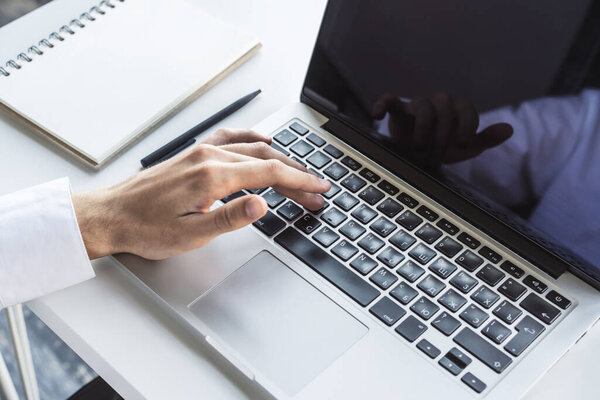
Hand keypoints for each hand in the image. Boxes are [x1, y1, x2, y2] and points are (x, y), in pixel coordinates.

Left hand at [72, 128, 330, 259]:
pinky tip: (262, 141)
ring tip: (298, 173)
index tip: (318, 190)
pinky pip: (230, 138)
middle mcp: (208, 157)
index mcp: (211, 177)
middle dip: (296, 175)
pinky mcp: (193, 153)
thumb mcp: (190, 235)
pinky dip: (253, 139)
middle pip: (265, 159)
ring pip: (252, 148)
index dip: (299, 182)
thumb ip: (230, 218)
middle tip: (314, 193)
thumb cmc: (146, 228)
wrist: (111, 216)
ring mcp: (200, 151)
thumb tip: (262, 205)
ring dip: (279, 159)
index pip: (269, 174)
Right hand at [372, 93, 512, 167]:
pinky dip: (383, 104)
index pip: (467, 111)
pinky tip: (377, 115)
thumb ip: (485, 139)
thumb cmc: (442, 149)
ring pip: (423, 109)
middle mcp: (438, 103)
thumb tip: (509, 129)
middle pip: (445, 112)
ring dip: (423, 132)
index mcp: (457, 109)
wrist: (415, 157)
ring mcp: (416, 105)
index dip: (466, 128)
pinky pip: (389, 100)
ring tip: (419, 152)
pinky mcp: (397, 109)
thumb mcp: (464, 148)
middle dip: (441, 138)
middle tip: (435, 158)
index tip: (461, 146)